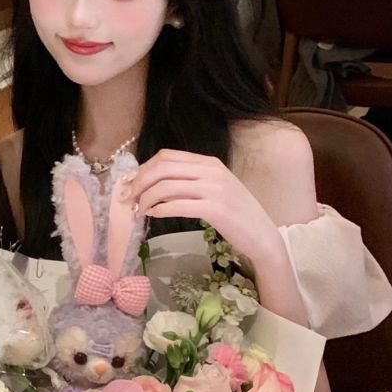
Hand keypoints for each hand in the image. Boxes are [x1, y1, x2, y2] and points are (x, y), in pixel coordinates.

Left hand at [119, 149, 279, 263]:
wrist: (262, 235)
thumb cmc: (236, 214)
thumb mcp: (215, 188)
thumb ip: (190, 181)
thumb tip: (155, 182)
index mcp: (209, 162)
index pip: (167, 156)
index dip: (144, 168)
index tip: (132, 183)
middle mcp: (211, 171)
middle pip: (163, 168)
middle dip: (140, 182)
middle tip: (129, 197)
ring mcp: (215, 189)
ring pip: (167, 187)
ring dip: (147, 198)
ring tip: (140, 210)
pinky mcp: (216, 209)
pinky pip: (178, 205)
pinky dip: (160, 210)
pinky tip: (153, 215)